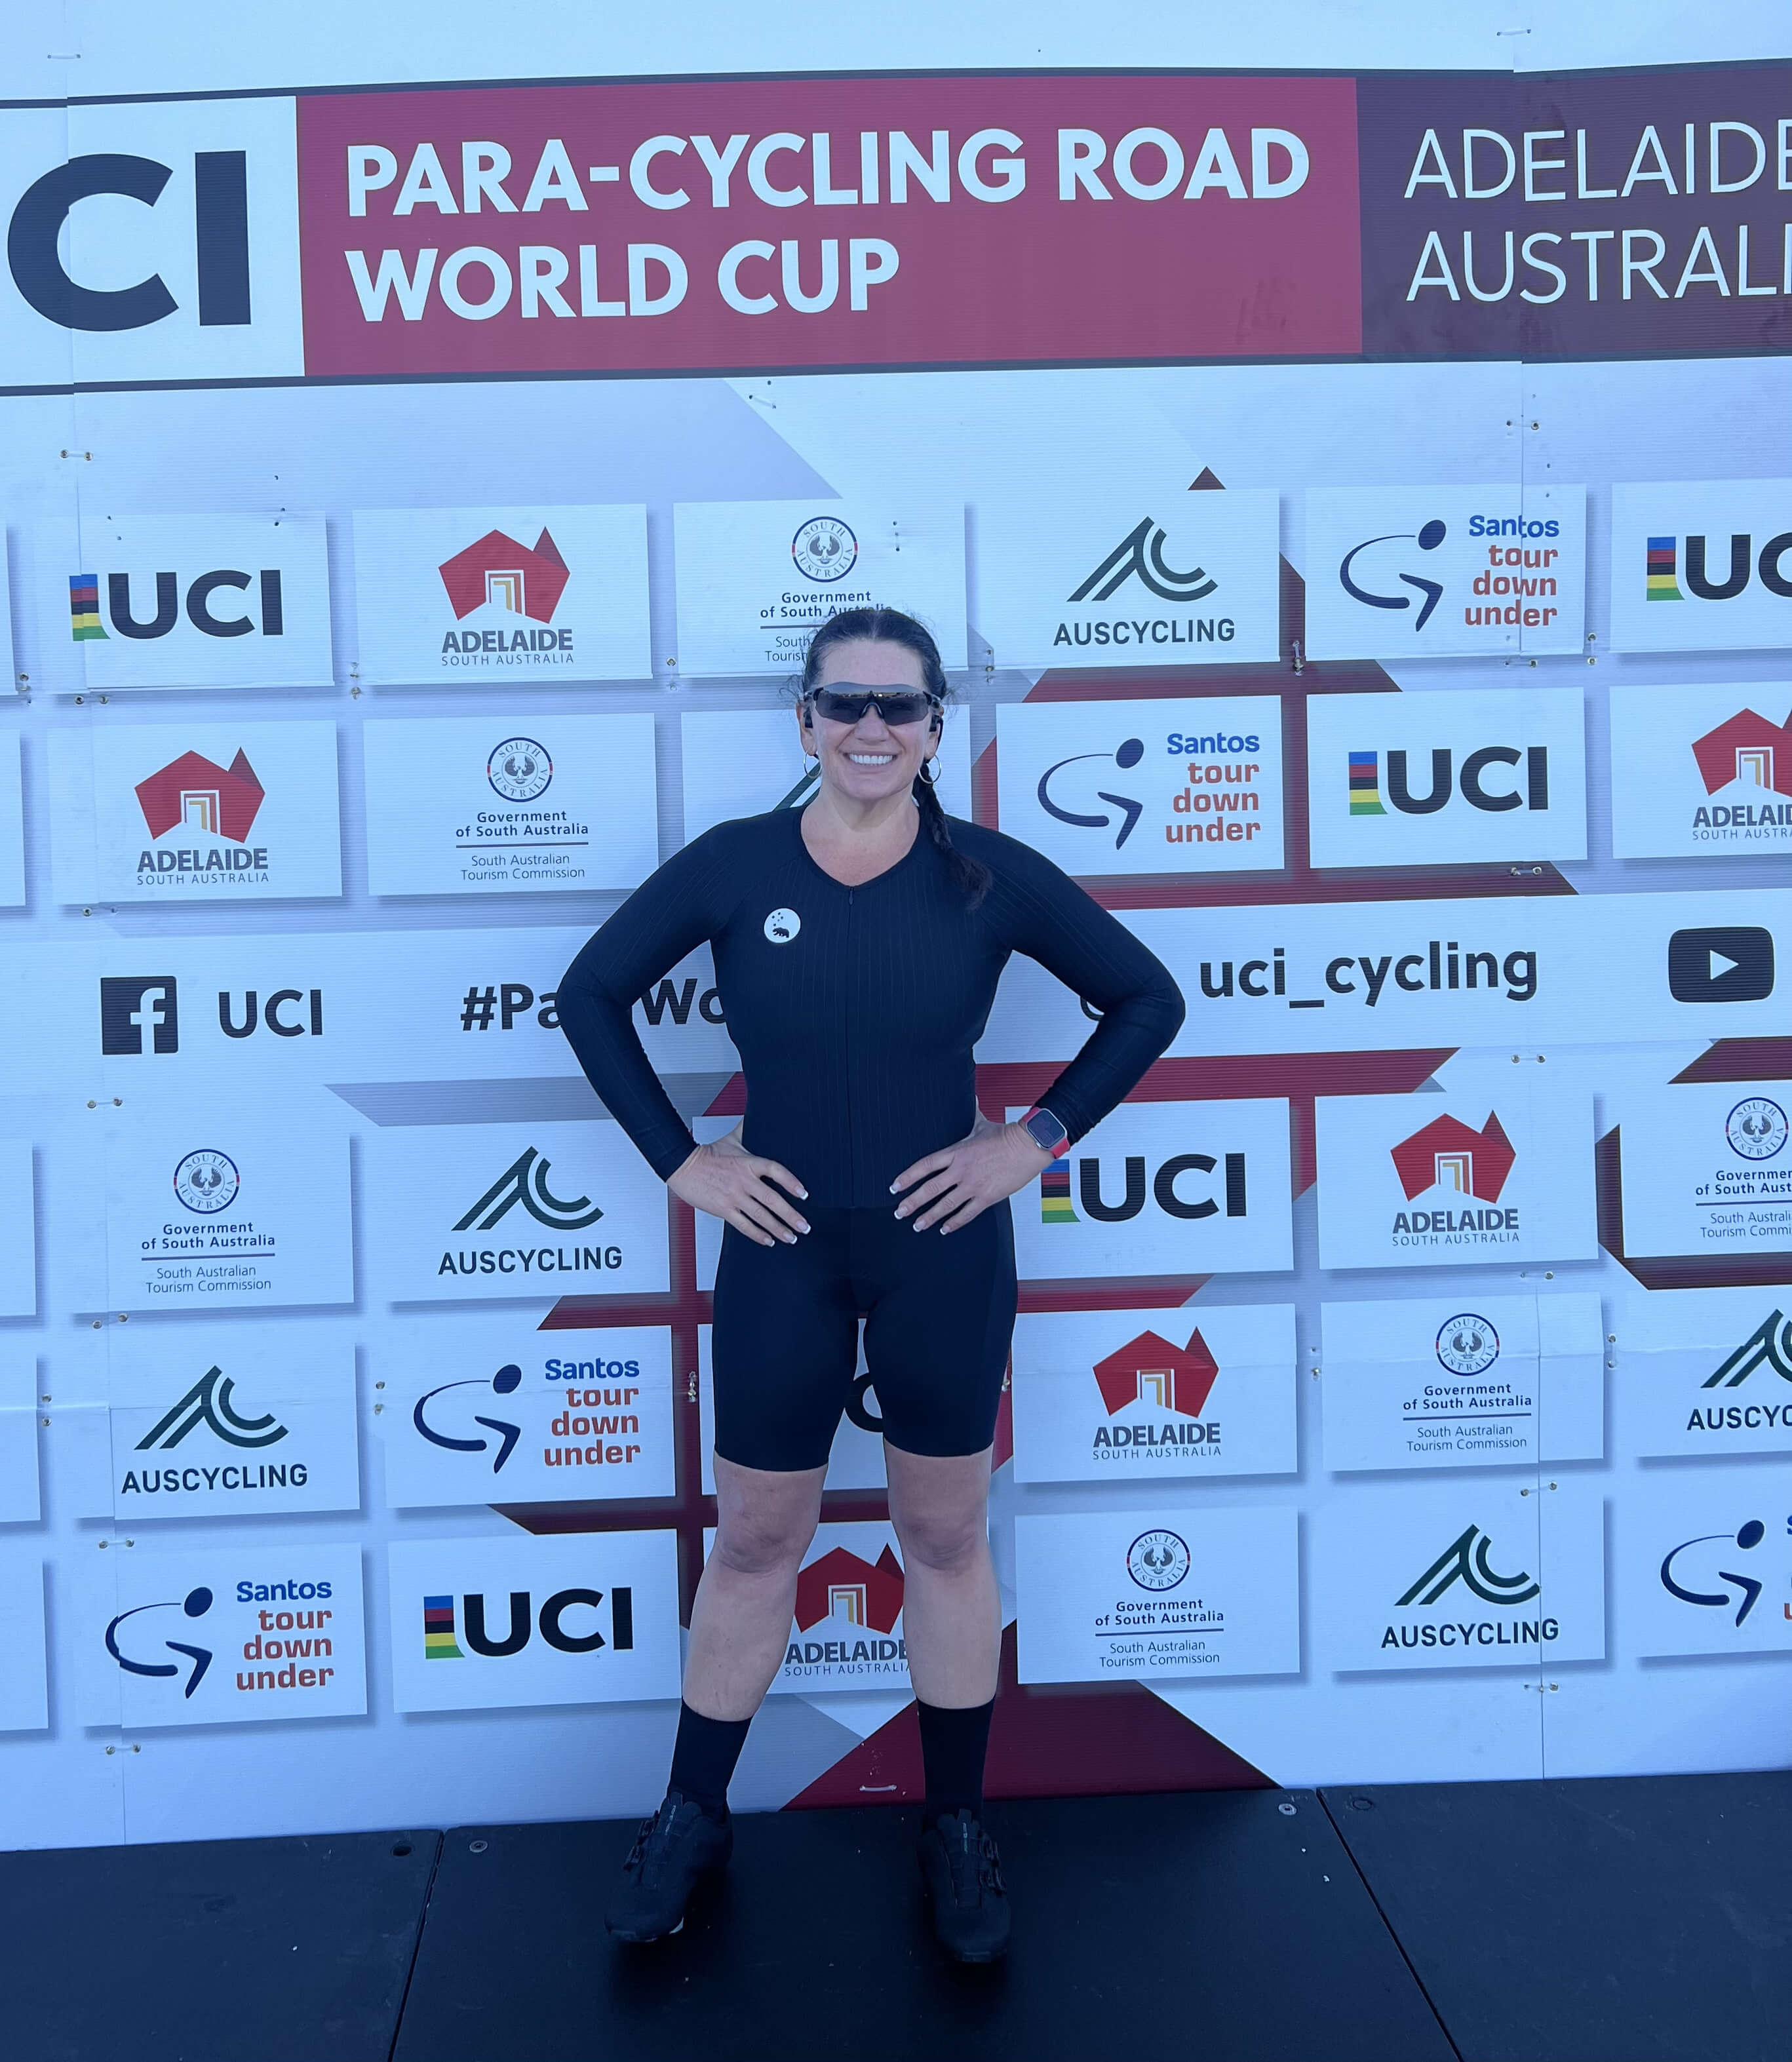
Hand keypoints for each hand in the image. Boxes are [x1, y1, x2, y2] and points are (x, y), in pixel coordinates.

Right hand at [667, 1128, 809, 1247]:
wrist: (682, 1165)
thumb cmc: (707, 1153)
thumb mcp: (732, 1138)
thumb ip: (748, 1129)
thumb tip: (759, 1114)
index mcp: (749, 1163)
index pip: (776, 1171)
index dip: (791, 1182)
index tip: (804, 1194)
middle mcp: (744, 1181)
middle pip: (773, 1200)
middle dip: (791, 1215)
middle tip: (804, 1226)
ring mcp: (734, 1196)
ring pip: (761, 1216)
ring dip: (778, 1229)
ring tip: (791, 1237)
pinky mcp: (723, 1209)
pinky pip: (744, 1225)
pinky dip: (757, 1234)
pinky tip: (768, 1240)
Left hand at [891, 1115, 1056, 1233]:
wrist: (1028, 1146)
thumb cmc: (1006, 1135)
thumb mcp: (981, 1123)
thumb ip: (970, 1114)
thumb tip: (969, 1098)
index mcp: (956, 1152)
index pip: (925, 1166)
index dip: (907, 1177)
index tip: (895, 1187)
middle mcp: (961, 1170)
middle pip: (929, 1189)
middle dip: (911, 1202)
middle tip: (898, 1213)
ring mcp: (973, 1185)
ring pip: (945, 1205)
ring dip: (929, 1217)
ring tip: (917, 1225)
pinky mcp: (987, 1197)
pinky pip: (966, 1214)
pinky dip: (954, 1223)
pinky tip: (944, 1229)